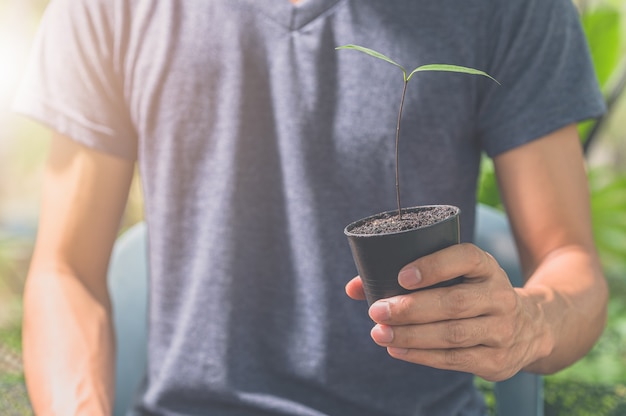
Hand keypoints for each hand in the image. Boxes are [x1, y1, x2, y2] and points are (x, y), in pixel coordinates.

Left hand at [345, 243, 547, 380]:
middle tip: (377, 310)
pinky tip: (398, 349)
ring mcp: (502, 330)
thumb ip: (406, 276)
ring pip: (452, 334)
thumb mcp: (455, 275)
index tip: (401, 276)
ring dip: (412, 335)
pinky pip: (455, 359)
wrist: (528, 327)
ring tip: (380, 333)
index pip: (464, 258)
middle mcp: (499, 296)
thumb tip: (353, 288)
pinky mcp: (496, 360)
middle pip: (453, 303)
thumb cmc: (471, 293)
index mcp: (486, 267)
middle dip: (411, 308)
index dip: (434, 265)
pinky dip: (422, 355)